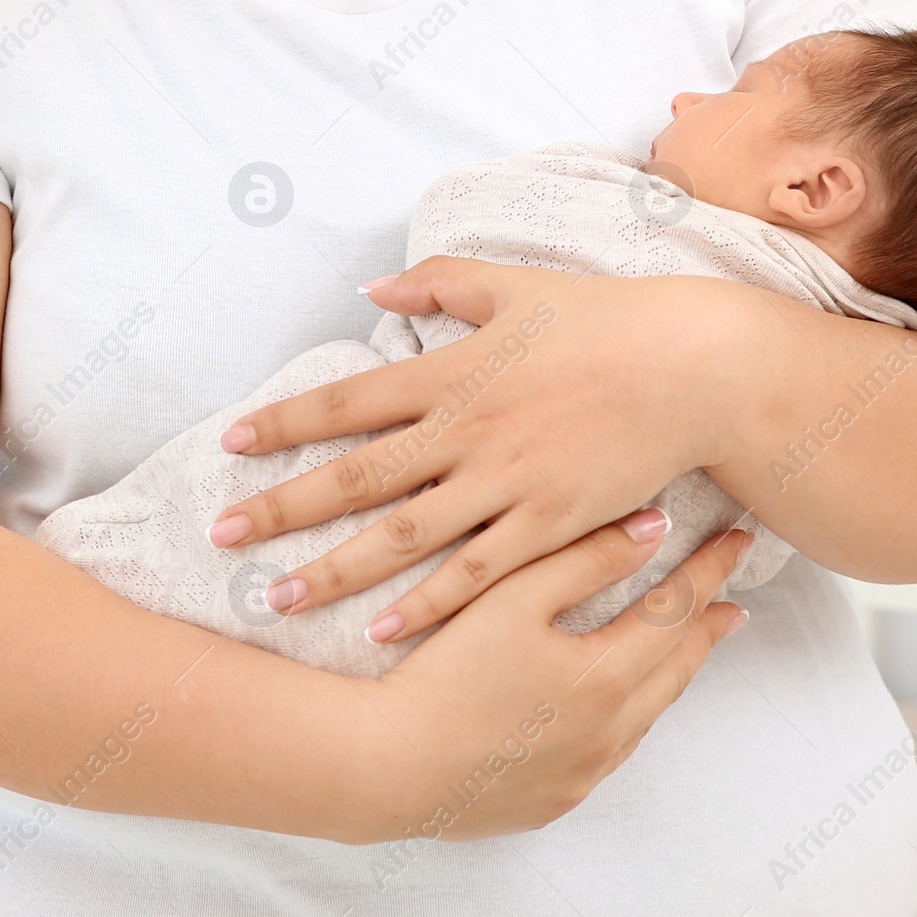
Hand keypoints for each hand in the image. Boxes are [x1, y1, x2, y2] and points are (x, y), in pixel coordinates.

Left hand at [209, 257, 733, 641]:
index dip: (286, 422)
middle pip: (355, 479)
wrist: (694, 368)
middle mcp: (467, 433)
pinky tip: (380, 632)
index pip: (348, 401)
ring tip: (275, 597)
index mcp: (455, 372)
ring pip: (401, 538)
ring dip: (333, 570)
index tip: (233, 443)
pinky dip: (425, 606)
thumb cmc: (607, 319)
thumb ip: (439, 284)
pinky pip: (475, 576)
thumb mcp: (516, 284)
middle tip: (221, 535)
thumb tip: (371, 289)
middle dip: (282, 507)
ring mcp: (505, 484)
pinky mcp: (547, 525)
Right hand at [354, 514, 751, 841]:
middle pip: (675, 669)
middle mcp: (609, 732)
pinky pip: (608, 754)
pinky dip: (625, 719)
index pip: (677, 611)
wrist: (387, 769)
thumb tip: (654, 529)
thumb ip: (586, 558)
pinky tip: (614, 708)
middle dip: (704, 630)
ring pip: (646, 716)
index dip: (709, 572)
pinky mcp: (551, 802)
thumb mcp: (512, 596)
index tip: (737, 542)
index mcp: (607, 677)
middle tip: (729, 603)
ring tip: (680, 651)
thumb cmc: (443, 675)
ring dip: (666, 677)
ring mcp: (582, 774)